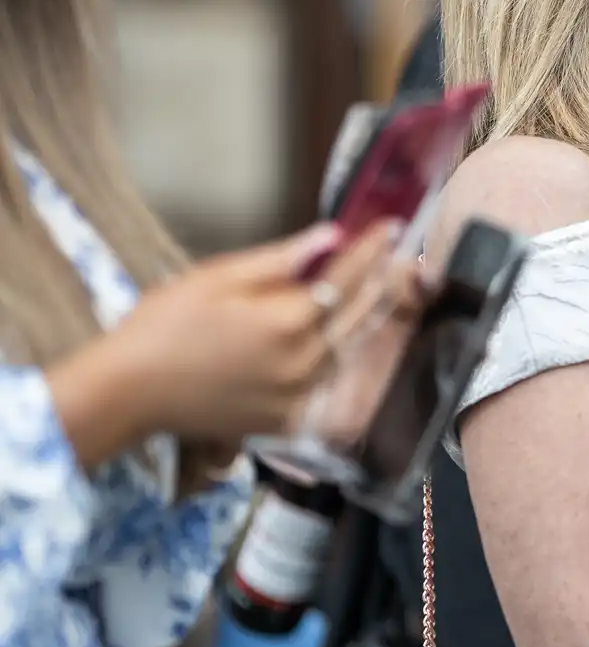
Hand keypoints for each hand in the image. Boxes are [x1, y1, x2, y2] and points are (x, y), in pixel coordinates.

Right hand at [90, 221, 404, 449]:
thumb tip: (331, 235)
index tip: (394, 226)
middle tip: (401, 257)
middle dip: (382, 282)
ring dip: (368, 320)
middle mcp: (305, 361)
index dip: (372, 249)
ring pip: (348, 351)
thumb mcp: (217, 278)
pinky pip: (325, 384)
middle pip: (359, 316)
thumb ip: (280, 260)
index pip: (347, 277)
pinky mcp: (286, 419)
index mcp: (288, 320)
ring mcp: (298, 395)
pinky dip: (339, 358)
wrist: (129, 393)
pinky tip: (346, 340)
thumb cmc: (164, 324)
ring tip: (384, 291)